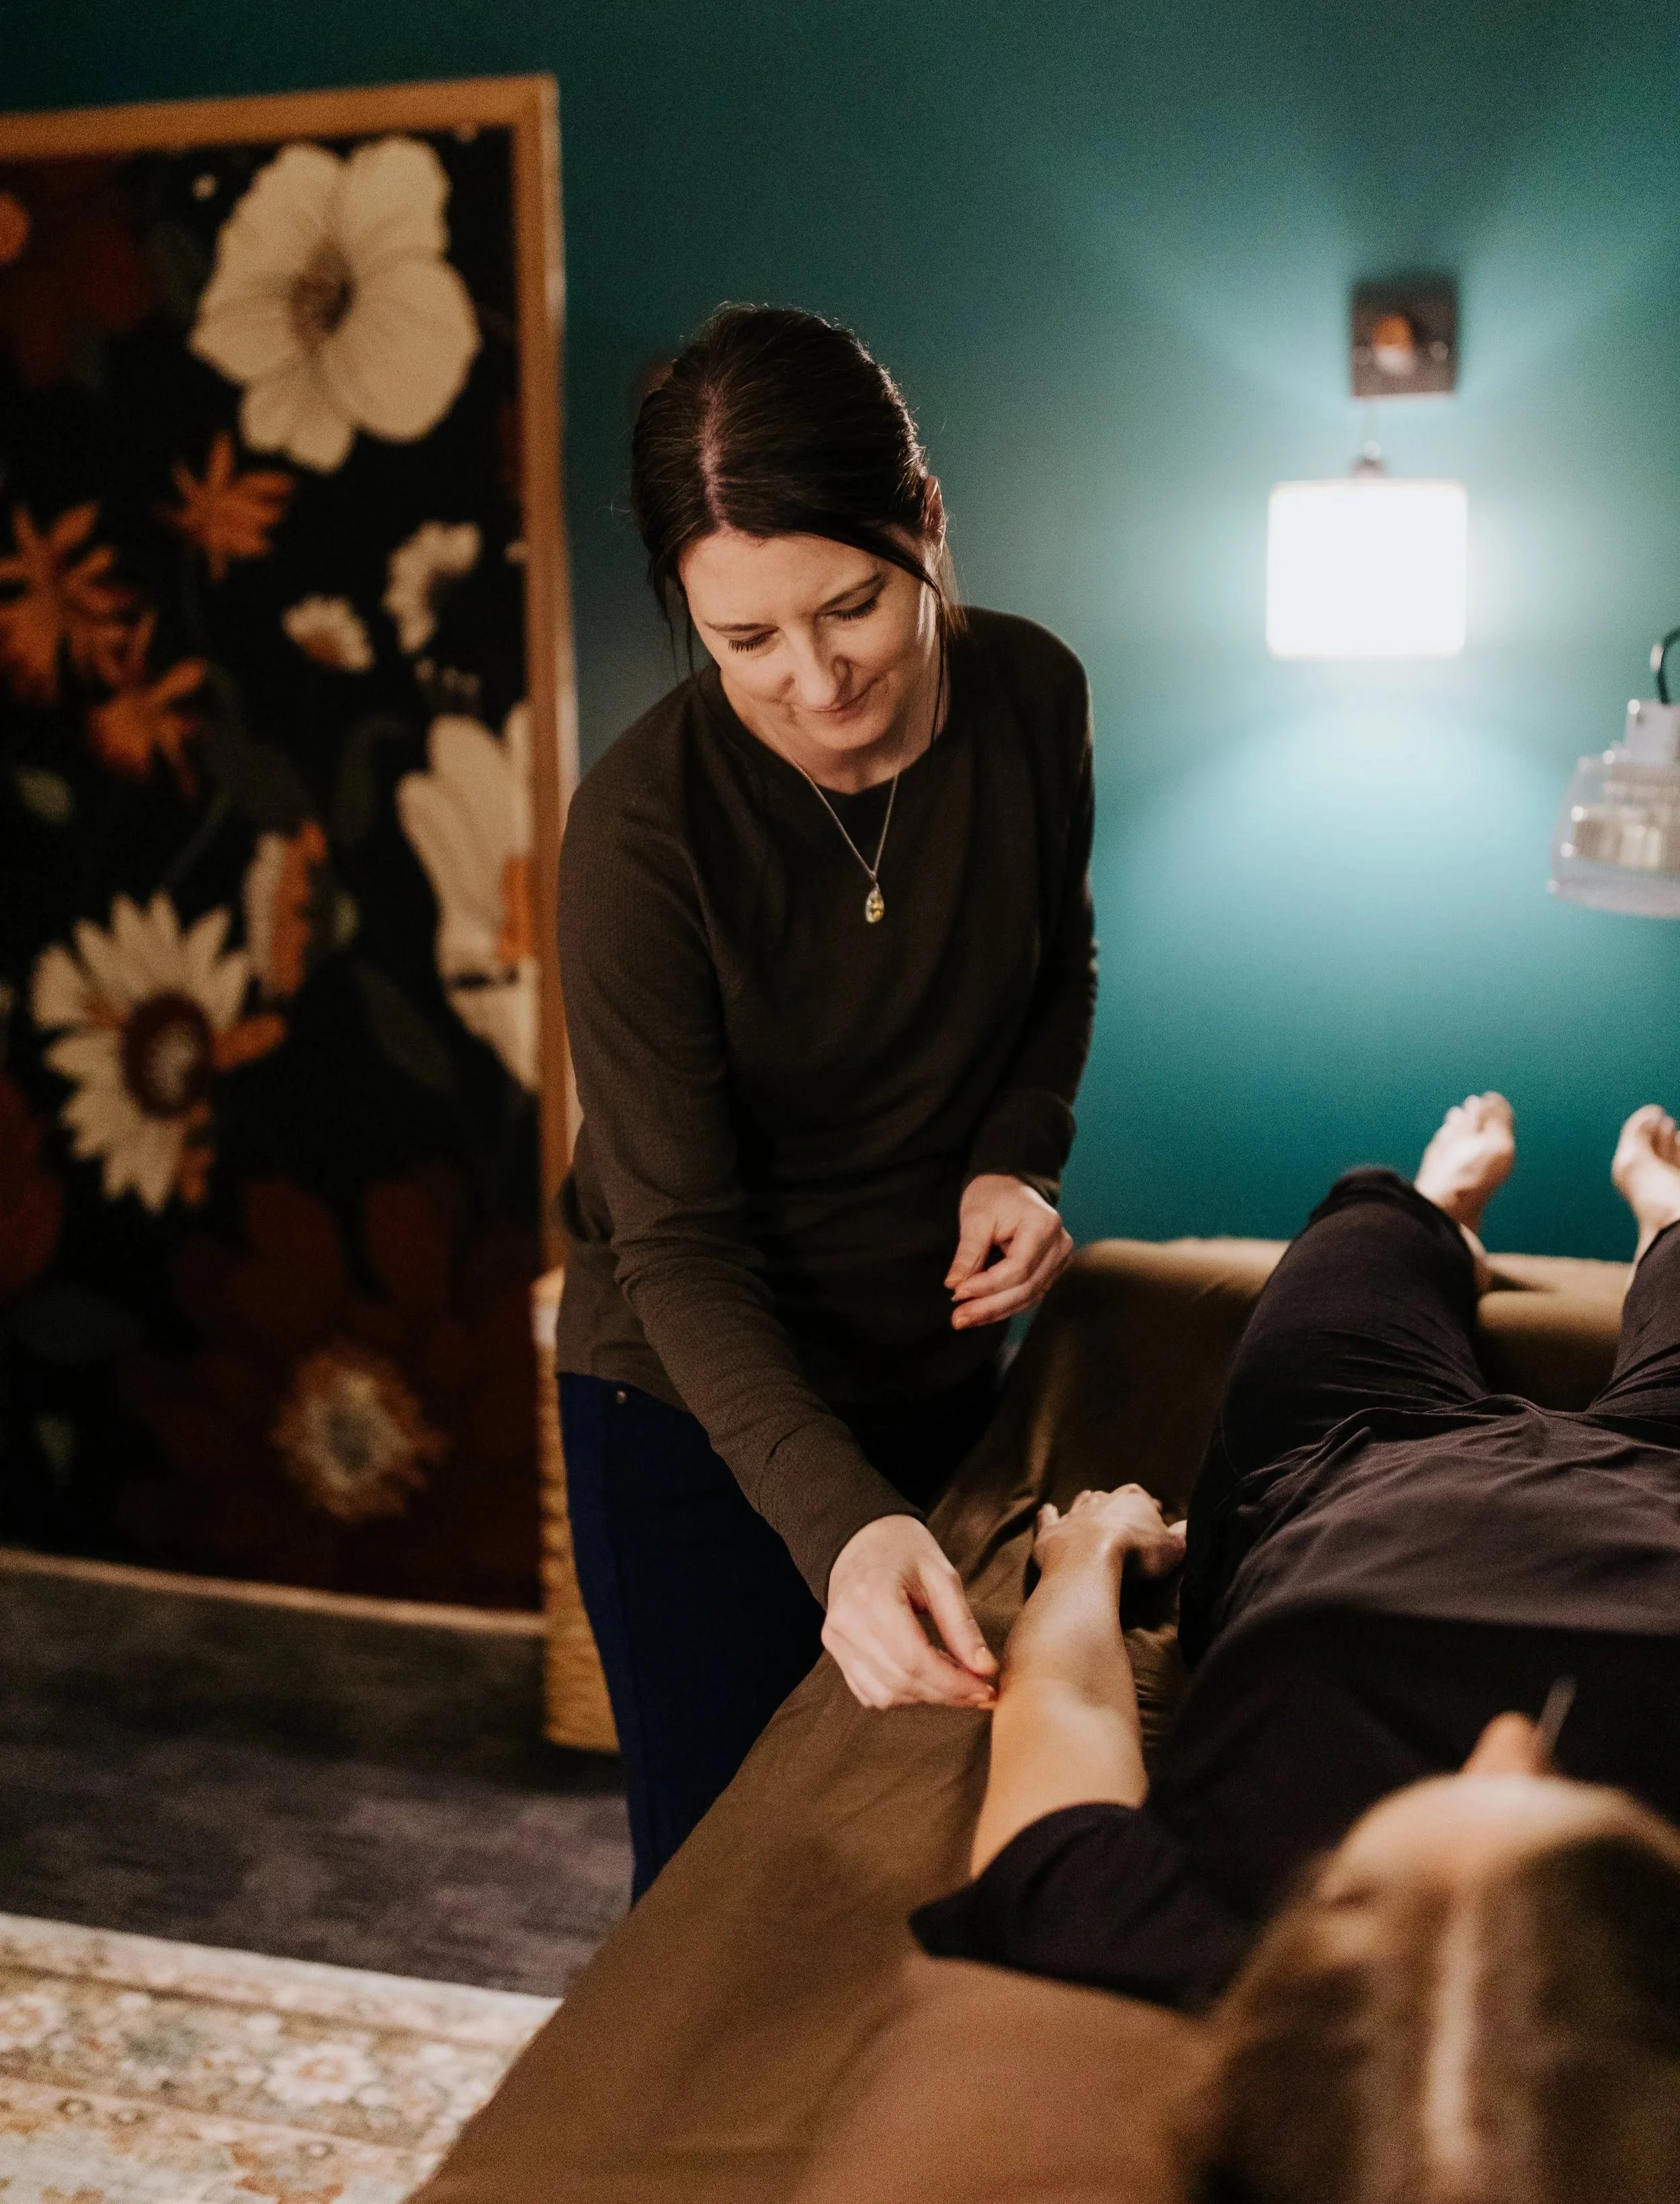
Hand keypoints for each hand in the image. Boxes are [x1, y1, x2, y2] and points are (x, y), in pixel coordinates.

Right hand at [824, 1515, 998, 1709]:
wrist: (858, 1537)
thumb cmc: (903, 1549)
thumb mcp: (940, 1576)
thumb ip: (962, 1625)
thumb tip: (986, 1670)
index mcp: (873, 1597)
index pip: (915, 1659)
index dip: (954, 1684)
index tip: (987, 1691)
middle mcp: (847, 1624)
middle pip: (901, 1681)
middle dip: (946, 1694)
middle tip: (980, 1692)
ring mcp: (836, 1640)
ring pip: (884, 1695)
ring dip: (925, 1697)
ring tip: (954, 1682)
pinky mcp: (835, 1651)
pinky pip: (868, 1692)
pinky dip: (901, 1694)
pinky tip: (925, 1680)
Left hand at [946, 1174, 1073, 1329]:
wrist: (1011, 1185)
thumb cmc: (994, 1196)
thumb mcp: (976, 1218)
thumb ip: (968, 1253)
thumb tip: (954, 1286)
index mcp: (1044, 1225)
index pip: (1018, 1267)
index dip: (988, 1285)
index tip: (957, 1293)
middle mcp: (1059, 1245)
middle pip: (1026, 1287)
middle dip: (989, 1306)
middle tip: (957, 1319)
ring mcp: (1059, 1260)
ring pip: (1028, 1297)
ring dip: (995, 1311)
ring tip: (964, 1319)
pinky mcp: (1051, 1271)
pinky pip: (1028, 1295)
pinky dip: (1004, 1306)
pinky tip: (980, 1313)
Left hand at [1033, 1485, 1186, 1580]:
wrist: (1090, 1559)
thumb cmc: (1136, 1554)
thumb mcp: (1172, 1548)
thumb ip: (1181, 1536)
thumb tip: (1189, 1526)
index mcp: (1133, 1500)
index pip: (1143, 1499)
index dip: (1148, 1508)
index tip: (1154, 1513)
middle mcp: (1103, 1500)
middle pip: (1111, 1498)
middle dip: (1115, 1504)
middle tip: (1120, 1512)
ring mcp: (1075, 1513)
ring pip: (1082, 1502)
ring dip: (1085, 1504)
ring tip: (1088, 1501)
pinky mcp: (1053, 1530)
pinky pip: (1049, 1518)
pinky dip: (1049, 1514)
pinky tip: (1047, 1509)